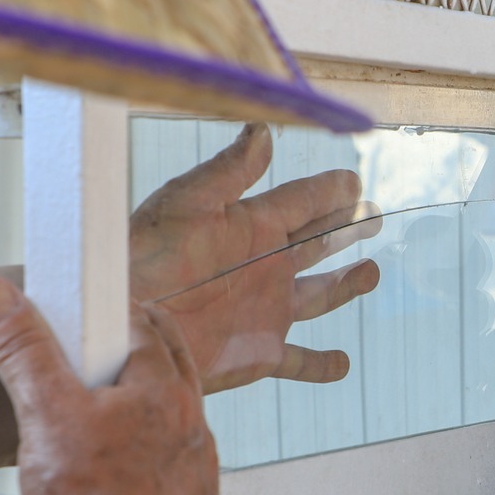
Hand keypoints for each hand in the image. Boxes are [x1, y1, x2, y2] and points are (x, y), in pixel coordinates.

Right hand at [0, 275, 217, 494]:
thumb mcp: (44, 413)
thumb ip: (22, 349)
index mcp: (165, 392)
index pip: (146, 328)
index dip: (115, 313)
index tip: (91, 311)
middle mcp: (194, 428)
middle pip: (169, 371)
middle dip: (136, 355)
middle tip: (98, 355)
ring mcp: (199, 474)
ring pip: (174, 426)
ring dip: (145, 414)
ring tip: (103, 422)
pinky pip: (173, 476)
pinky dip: (149, 467)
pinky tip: (118, 482)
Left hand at [128, 123, 381, 392]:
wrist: (120, 326)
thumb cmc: (140, 257)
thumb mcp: (187, 203)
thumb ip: (231, 171)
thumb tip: (264, 129)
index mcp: (248, 226)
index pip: (301, 201)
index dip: (330, 191)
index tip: (353, 181)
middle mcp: (262, 266)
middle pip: (316, 244)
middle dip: (345, 229)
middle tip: (373, 215)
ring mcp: (264, 311)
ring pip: (318, 297)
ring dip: (345, 286)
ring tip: (371, 272)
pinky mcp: (258, 353)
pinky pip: (299, 361)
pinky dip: (322, 365)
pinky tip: (342, 363)